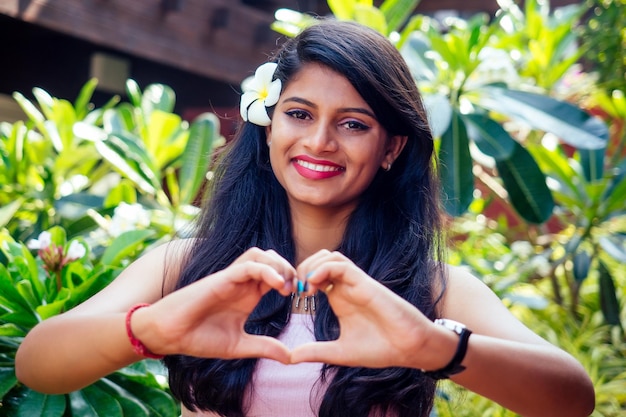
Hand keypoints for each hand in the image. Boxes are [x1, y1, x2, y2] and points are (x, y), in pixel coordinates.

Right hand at [139, 248, 295, 362]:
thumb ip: (264, 347)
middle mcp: (242, 283)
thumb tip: (291, 358)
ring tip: (286, 286)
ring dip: (279, 265)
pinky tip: (277, 284)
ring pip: (261, 254)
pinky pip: (248, 265)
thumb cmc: (199, 338)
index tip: (304, 297)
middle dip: (290, 269)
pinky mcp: (222, 278)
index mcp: (249, 295)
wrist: (170, 335)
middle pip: (272, 259)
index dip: (293, 281)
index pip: (277, 275)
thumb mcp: (239, 346)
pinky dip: (266, 269)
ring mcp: (232, 279)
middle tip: (299, 290)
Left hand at [290, 250, 434, 368]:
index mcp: (339, 298)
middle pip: (319, 260)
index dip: (299, 280)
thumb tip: (290, 358)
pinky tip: (315, 285)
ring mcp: (356, 283)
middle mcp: (346, 287)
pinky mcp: (365, 283)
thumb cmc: (380, 349)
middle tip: (294, 289)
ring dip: (312, 265)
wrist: (409, 349)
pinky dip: (324, 269)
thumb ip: (316, 352)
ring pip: (330, 257)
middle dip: (302, 268)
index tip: (290, 297)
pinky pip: (342, 265)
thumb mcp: (340, 352)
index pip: (314, 275)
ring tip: (305, 287)